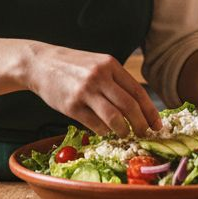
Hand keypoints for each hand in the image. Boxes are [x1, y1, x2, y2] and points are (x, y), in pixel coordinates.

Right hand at [24, 43, 160, 136]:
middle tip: (144, 134)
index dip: (150, 111)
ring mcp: (84, 91)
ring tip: (125, 135)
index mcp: (109, 65)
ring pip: (114, 118)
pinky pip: (95, 125)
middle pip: (129, 106)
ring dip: (123, 131)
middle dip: (141, 124)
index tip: (157, 125)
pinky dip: (104, 131)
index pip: (138, 92)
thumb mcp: (97, 64)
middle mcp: (99, 76)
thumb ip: (115, 81)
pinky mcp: (71, 106)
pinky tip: (106, 132)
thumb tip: (138, 107)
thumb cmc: (72, 66)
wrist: (40, 63)